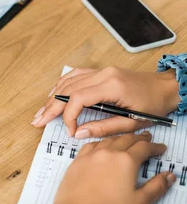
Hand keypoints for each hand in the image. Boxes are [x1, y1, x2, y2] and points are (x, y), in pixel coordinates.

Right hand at [32, 67, 179, 138]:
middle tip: (37, 121)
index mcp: (111, 86)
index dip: (68, 117)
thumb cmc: (154, 105)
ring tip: (41, 112)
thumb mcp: (132, 123)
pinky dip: (61, 86)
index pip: (77, 99)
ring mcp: (101, 71)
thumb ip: (103, 128)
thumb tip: (79, 132)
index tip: (70, 131)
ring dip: (52, 98)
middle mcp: (104, 74)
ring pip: (68, 82)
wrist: (167, 88)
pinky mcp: (101, 72)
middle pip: (67, 90)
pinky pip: (75, 75)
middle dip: (51, 108)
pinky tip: (52, 95)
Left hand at [42, 132, 175, 203]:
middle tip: (147, 139)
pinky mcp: (77, 161)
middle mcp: (108, 153)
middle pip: (127, 139)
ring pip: (109, 140)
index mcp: (126, 161)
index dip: (155, 147)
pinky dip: (101, 143)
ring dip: (121, 138)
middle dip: (139, 139)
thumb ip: (157, 187)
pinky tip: (102, 147)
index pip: (144, 147)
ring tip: (127, 140)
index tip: (161, 149)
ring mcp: (90, 156)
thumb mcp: (139, 203)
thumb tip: (169, 175)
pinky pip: (91, 145)